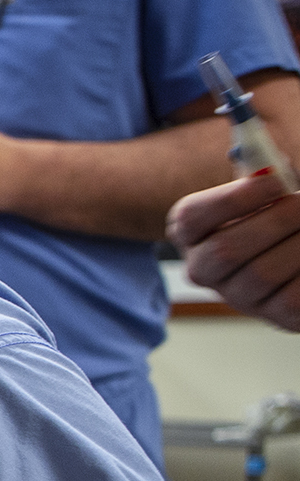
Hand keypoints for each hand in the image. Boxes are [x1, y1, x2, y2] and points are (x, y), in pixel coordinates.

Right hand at [167, 170, 299, 329]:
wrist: (297, 247)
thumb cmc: (275, 209)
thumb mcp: (261, 185)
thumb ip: (260, 168)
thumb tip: (267, 164)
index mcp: (191, 231)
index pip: (192, 217)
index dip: (233, 199)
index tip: (275, 180)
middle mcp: (204, 269)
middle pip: (224, 251)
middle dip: (273, 222)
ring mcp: (238, 296)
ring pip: (262, 274)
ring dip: (298, 244)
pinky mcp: (275, 316)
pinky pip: (292, 299)